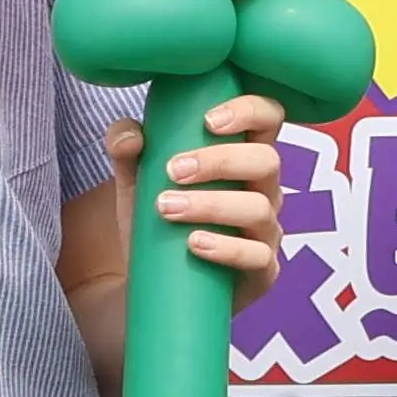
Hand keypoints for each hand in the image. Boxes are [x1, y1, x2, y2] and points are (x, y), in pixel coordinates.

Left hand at [122, 88, 287, 280]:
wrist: (158, 286)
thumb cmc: (159, 223)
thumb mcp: (135, 183)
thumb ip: (127, 152)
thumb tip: (130, 135)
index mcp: (244, 157)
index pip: (268, 118)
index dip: (250, 110)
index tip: (208, 120)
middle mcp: (264, 190)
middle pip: (266, 161)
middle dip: (219, 161)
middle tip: (173, 170)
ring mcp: (267, 231)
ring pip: (259, 208)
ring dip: (211, 204)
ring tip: (167, 208)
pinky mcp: (263, 270)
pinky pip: (257, 256)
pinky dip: (225, 248)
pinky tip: (193, 243)